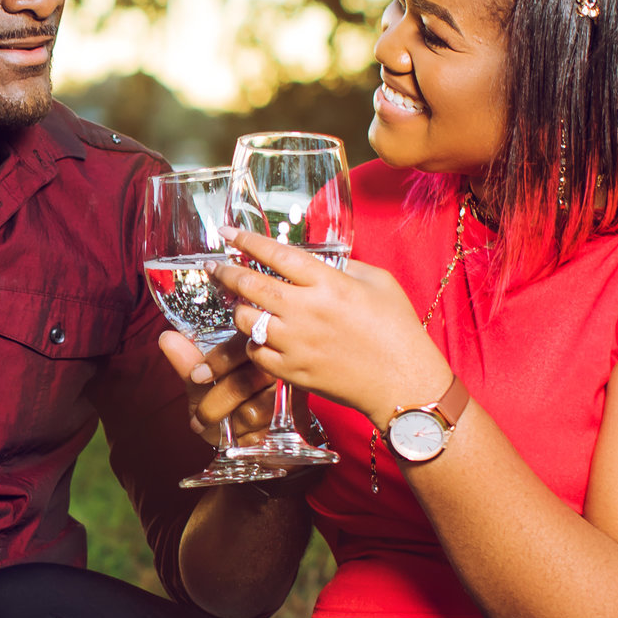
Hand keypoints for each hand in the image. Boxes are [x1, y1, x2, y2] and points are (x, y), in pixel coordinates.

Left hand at [157, 328, 281, 446]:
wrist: (250, 434)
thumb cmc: (225, 399)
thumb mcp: (203, 382)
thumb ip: (188, 362)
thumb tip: (166, 338)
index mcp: (253, 345)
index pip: (239, 346)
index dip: (217, 361)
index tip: (197, 376)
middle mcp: (274, 365)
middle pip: (243, 383)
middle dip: (214, 404)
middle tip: (198, 419)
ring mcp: (287, 393)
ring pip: (254, 411)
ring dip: (229, 424)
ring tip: (218, 430)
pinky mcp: (294, 418)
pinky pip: (264, 431)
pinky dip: (244, 438)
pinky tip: (236, 437)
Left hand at [215, 230, 452, 421]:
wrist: (404, 383)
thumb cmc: (398, 329)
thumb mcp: (378, 282)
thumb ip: (345, 265)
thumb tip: (318, 259)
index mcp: (328, 283)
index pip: (276, 254)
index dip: (246, 241)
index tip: (228, 233)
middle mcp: (306, 310)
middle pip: (250, 284)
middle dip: (226, 272)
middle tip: (214, 266)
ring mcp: (296, 343)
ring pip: (246, 320)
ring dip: (238, 308)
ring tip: (241, 303)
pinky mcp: (293, 371)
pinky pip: (255, 353)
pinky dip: (252, 342)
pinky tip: (258, 335)